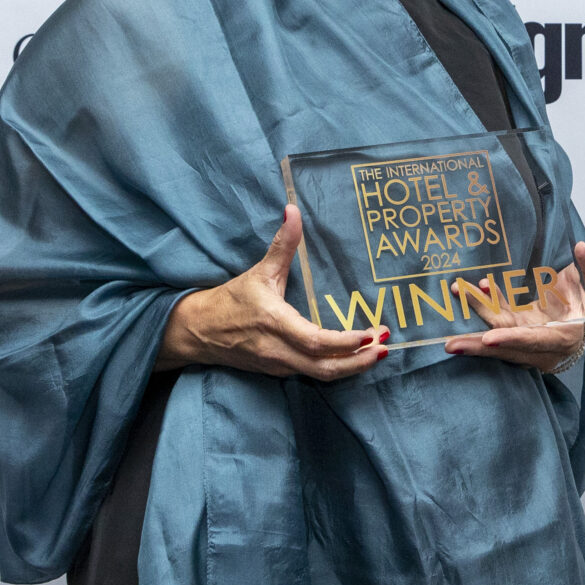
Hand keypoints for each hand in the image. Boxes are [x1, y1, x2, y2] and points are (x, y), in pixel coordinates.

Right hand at [155, 206, 389, 379]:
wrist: (199, 332)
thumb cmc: (231, 300)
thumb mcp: (259, 271)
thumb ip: (283, 244)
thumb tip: (293, 210)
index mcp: (275, 323)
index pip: (315, 341)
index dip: (345, 342)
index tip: (369, 334)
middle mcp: (278, 350)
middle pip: (325, 368)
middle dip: (359, 361)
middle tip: (386, 348)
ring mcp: (278, 365)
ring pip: (320, 375)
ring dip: (352, 367)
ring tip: (378, 353)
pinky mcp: (278, 372)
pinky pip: (311, 373)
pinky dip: (335, 368)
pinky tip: (353, 357)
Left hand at [443, 242, 584, 372]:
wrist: (573, 324)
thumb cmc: (578, 305)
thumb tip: (582, 247)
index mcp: (561, 338)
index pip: (535, 340)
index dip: (513, 339)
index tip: (490, 337)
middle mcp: (539, 348)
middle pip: (506, 346)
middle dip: (478, 345)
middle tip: (450, 345)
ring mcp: (522, 345)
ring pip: (495, 334)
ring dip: (475, 314)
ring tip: (456, 292)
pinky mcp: (510, 337)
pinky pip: (494, 322)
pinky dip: (483, 306)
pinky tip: (470, 288)